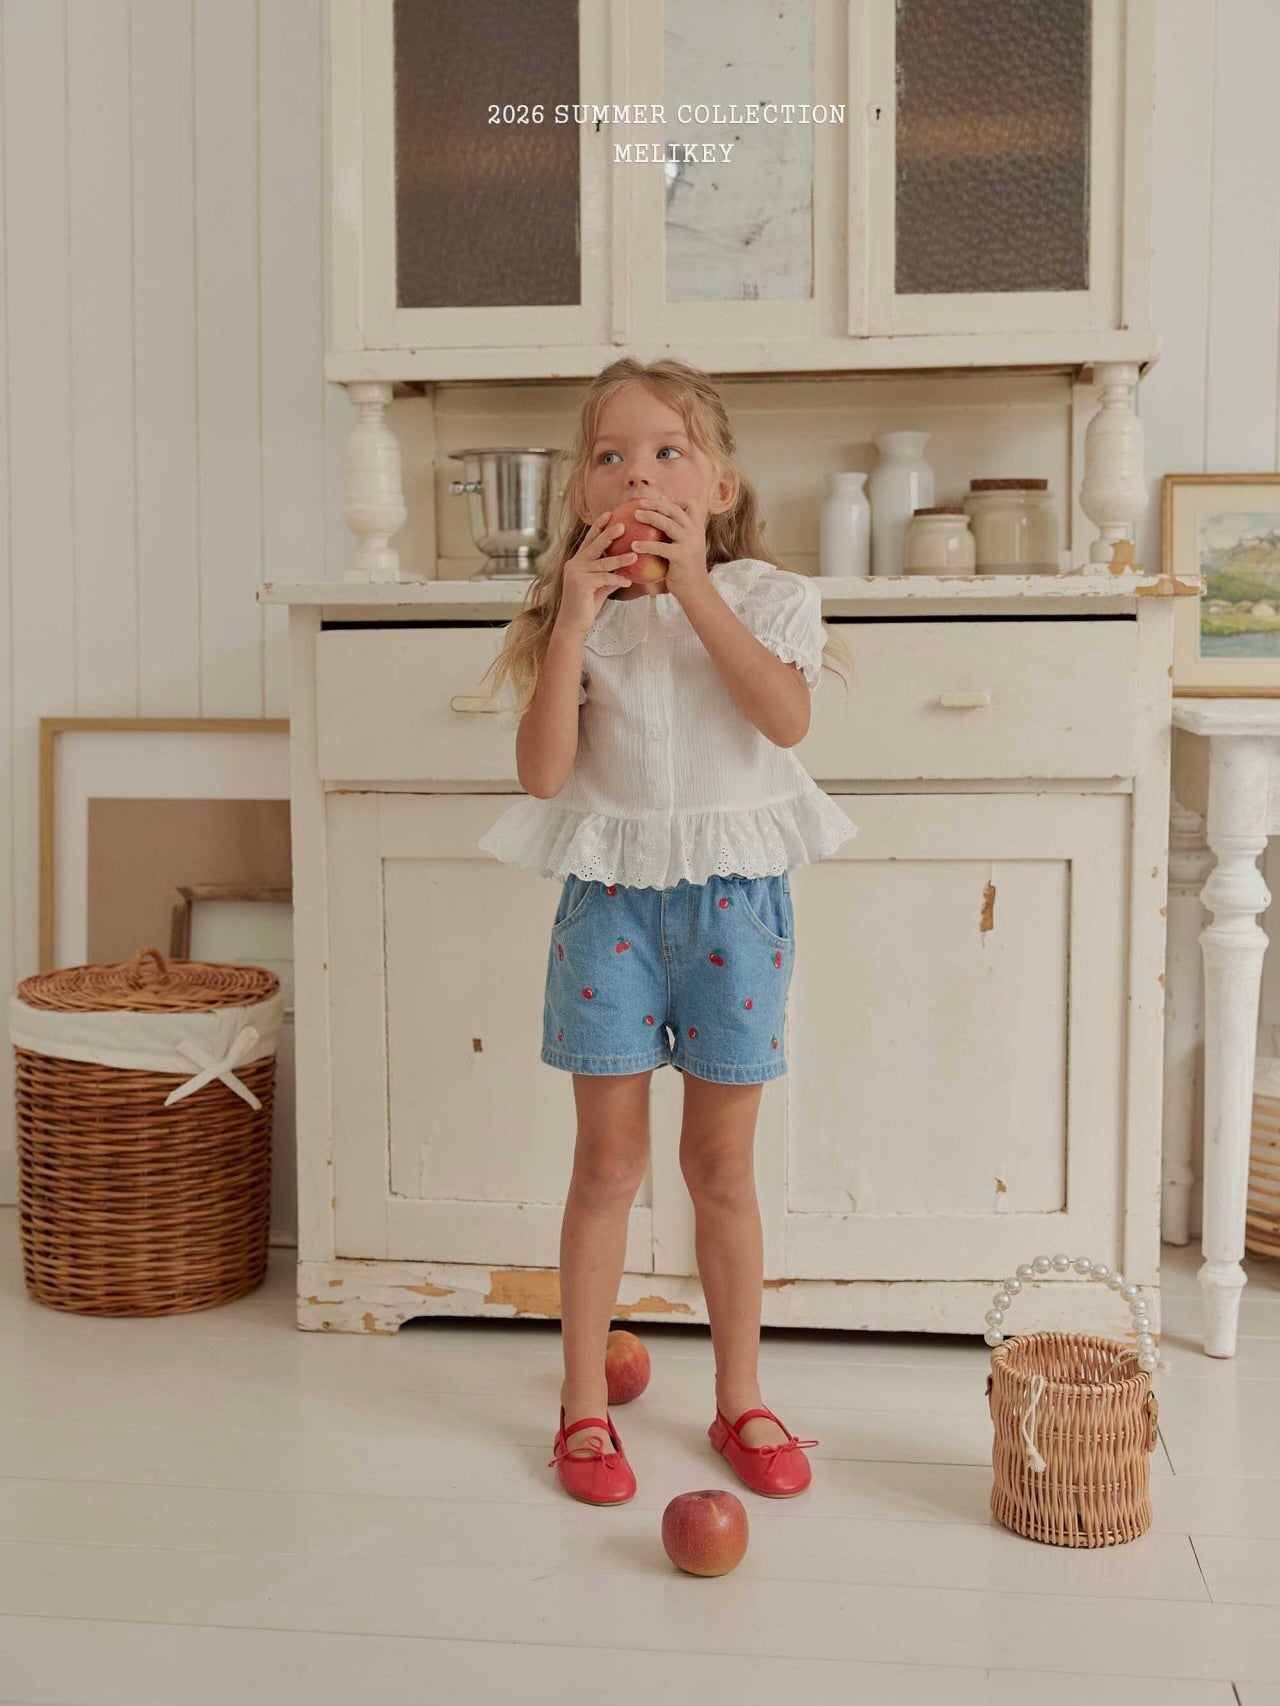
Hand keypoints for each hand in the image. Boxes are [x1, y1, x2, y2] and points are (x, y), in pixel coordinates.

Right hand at [557, 513, 633, 635]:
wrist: (573, 623)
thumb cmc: (587, 604)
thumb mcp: (599, 585)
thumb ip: (609, 573)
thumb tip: (626, 566)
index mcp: (577, 561)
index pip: (589, 540)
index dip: (598, 527)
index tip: (609, 514)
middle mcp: (574, 564)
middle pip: (595, 546)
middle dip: (609, 534)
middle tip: (623, 525)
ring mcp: (576, 574)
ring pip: (603, 563)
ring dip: (620, 559)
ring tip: (635, 555)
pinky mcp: (581, 585)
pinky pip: (604, 579)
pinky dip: (617, 580)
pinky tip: (628, 582)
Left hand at [627, 494, 709, 597]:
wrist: (695, 590)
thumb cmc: (684, 570)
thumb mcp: (684, 548)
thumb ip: (676, 535)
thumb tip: (655, 523)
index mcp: (697, 528)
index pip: (691, 503)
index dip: (675, 499)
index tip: (659, 499)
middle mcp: (695, 532)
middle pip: (675, 509)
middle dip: (656, 503)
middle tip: (639, 503)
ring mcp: (690, 543)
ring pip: (668, 523)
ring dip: (650, 516)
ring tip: (635, 515)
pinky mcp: (681, 556)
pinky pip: (660, 547)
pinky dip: (645, 545)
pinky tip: (633, 546)